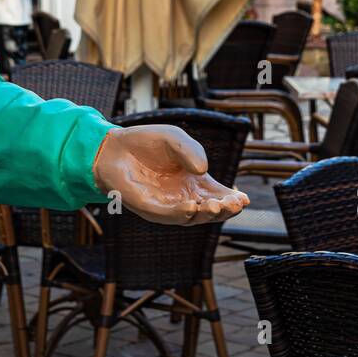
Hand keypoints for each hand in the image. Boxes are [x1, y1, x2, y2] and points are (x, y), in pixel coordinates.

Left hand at [92, 126, 249, 224]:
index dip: (233, 199)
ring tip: (216, 205)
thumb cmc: (145, 143)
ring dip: (206, 214)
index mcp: (194, 182)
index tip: (243, 198)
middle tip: (233, 204)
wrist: (114, 147)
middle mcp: (184, 196)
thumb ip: (191, 150)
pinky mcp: (149, 208)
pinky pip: (168, 215)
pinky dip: (182, 213)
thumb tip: (202, 170)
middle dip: (224, 209)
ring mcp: (167, 204)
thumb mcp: (175, 139)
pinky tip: (192, 206)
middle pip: (210, 211)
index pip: (218, 195)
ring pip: (192, 217)